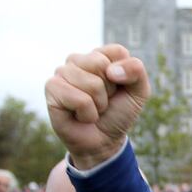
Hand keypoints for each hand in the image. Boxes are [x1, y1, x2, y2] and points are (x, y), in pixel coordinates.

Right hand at [45, 44, 150, 168]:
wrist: (104, 140)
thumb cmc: (118, 113)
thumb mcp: (139, 92)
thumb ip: (136, 71)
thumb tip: (111, 70)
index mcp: (99, 55)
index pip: (116, 51)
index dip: (124, 75)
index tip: (118, 88)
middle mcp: (78, 60)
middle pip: (101, 64)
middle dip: (109, 90)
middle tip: (103, 101)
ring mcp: (62, 72)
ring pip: (92, 83)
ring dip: (99, 104)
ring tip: (92, 108)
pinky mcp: (52, 88)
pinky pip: (80, 99)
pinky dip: (88, 113)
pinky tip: (81, 116)